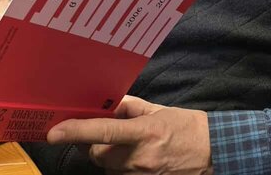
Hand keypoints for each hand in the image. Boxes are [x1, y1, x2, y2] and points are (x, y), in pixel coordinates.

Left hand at [47, 96, 212, 174]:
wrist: (215, 152)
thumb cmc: (188, 128)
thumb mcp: (159, 110)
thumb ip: (130, 107)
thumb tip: (106, 102)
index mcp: (146, 132)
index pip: (103, 132)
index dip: (76, 131)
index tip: (54, 132)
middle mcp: (141, 158)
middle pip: (98, 155)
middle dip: (93, 145)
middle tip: (99, 134)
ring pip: (107, 169)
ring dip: (108, 158)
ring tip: (126, 146)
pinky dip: (120, 168)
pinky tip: (134, 159)